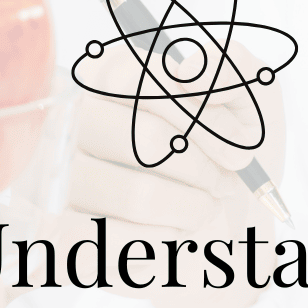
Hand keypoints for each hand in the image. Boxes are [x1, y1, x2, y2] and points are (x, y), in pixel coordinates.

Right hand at [60, 36, 285, 307]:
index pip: (136, 75)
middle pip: (144, 137)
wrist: (225, 229)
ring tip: (202, 206)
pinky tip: (174, 232)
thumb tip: (187, 69)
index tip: (240, 137)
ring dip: (194, 205)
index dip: (200, 109)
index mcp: (101, 77)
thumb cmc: (225, 158)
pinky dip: (170, 240)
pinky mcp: (64, 240)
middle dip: (204, 165)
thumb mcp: (249, 99)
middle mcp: (67, 125)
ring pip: (139, 194)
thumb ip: (227, 66)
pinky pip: (124, 242)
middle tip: (222, 180)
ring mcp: (58, 184)